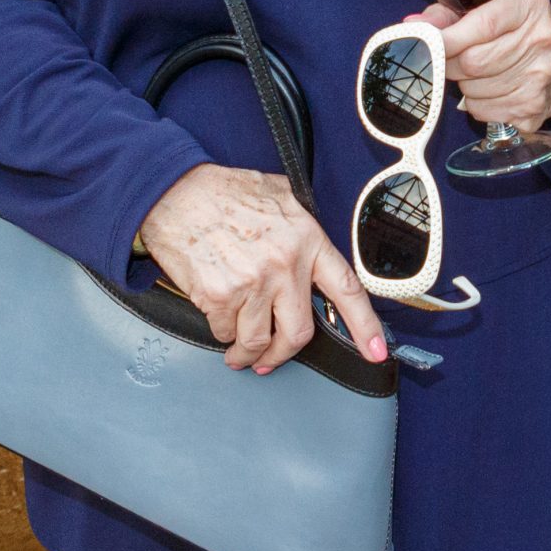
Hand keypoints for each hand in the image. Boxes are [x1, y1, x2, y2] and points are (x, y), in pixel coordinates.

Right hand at [137, 163, 386, 371]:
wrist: (174, 192)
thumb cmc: (222, 191)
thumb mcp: (277, 194)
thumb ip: (300, 222)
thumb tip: (310, 241)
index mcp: (306, 239)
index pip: (347, 289)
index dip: (365, 325)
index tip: (376, 350)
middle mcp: (285, 265)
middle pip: (299, 333)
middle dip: (284, 354)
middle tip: (271, 359)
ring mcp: (253, 284)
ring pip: (259, 340)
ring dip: (248, 353)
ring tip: (239, 353)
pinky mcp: (220, 297)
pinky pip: (226, 332)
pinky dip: (222, 332)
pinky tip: (218, 318)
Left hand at [422, 0, 550, 138]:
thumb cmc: (510, 31)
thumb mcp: (484, 8)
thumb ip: (447, 13)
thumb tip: (414, 24)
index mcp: (529, 5)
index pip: (484, 24)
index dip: (450, 38)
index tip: (430, 43)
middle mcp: (541, 39)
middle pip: (474, 62)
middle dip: (452, 63)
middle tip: (453, 59)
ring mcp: (540, 77)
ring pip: (474, 91)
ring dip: (465, 86)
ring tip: (477, 74)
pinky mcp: (535, 107)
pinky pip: (483, 112)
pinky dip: (477, 105)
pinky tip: (490, 91)